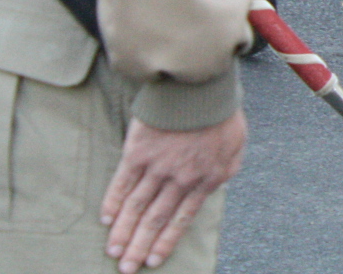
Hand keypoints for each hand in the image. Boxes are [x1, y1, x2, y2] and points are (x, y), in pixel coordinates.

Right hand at [101, 112, 245, 273]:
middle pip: (156, 219)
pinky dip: (113, 202)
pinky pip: (122, 183)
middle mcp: (180, 178)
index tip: (153, 260)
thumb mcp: (235, 146)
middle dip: (140, 246)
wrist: (201, 87)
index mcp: (205, 179)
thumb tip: (212, 188)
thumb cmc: (221, 113)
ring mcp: (157, 167)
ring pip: (137, 207)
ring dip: (124, 232)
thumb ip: (223, 171)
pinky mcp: (138, 152)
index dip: (166, 241)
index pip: (182, 219)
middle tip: (126, 269)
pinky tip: (106, 219)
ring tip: (113, 251)